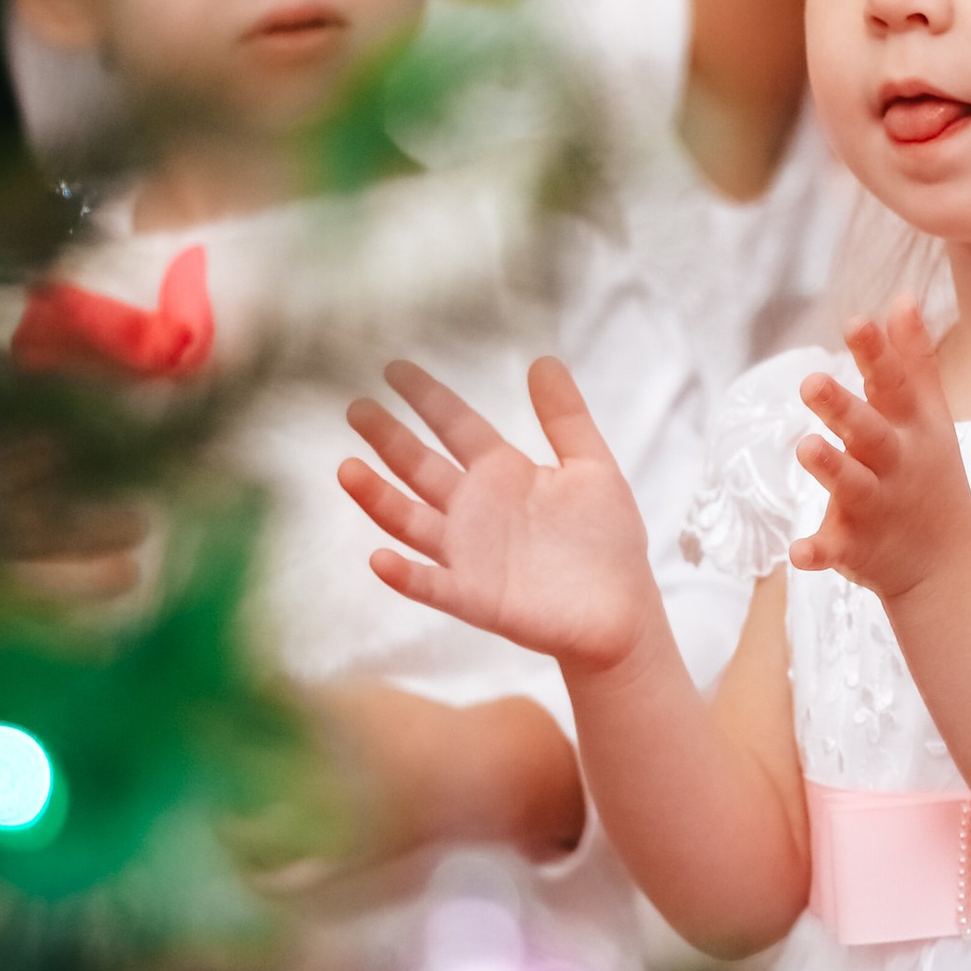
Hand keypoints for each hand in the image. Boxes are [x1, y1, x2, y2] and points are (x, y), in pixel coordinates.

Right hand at [338, 357, 657, 675]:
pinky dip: (404, 575)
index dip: (428, 397)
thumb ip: (566, 417)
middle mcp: (476, 509)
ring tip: (347, 468)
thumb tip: (543, 360)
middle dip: (388, 439)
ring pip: (410, 521)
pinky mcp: (474, 598)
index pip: (456, 426)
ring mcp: (469, 554)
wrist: (623, 610)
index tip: (393, 368)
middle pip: (420, 467)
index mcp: (504, 473)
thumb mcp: (592, 467)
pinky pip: (430, 584)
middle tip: (356, 408)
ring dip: (378, 498)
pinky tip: (380, 559)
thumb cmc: (607, 541)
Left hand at [790, 299, 970, 604]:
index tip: (856, 321)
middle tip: (809, 382)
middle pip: (870, 432)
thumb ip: (913, 358)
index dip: (876, 352)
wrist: (950, 565)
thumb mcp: (931, 416)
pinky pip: (835, 550)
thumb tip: (902, 297)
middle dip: (842, 408)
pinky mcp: (856, 548)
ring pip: (852, 487)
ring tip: (807, 446)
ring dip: (831, 469)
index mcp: (912, 428)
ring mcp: (876, 508)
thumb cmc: (930, 474)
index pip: (895, 383)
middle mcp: (896, 464)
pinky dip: (818, 552)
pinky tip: (798, 552)